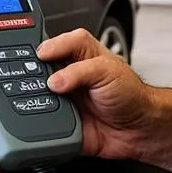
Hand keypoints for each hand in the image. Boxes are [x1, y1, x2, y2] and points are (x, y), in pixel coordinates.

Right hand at [35, 28, 152, 159]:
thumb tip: (55, 80)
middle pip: (38, 68)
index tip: (40, 56)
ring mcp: (60, 98)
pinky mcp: (58, 121)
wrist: (138, 130)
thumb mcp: (108, 70)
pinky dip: (39, 120)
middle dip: (33, 73)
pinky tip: (46, 118)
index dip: (45, 47)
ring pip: (34, 95)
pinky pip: (41, 120)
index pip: (54, 42)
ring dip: (35, 98)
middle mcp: (66, 75)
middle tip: (39, 79)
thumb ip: (79, 71)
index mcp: (77, 54)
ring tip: (44, 100)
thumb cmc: (131, 94)